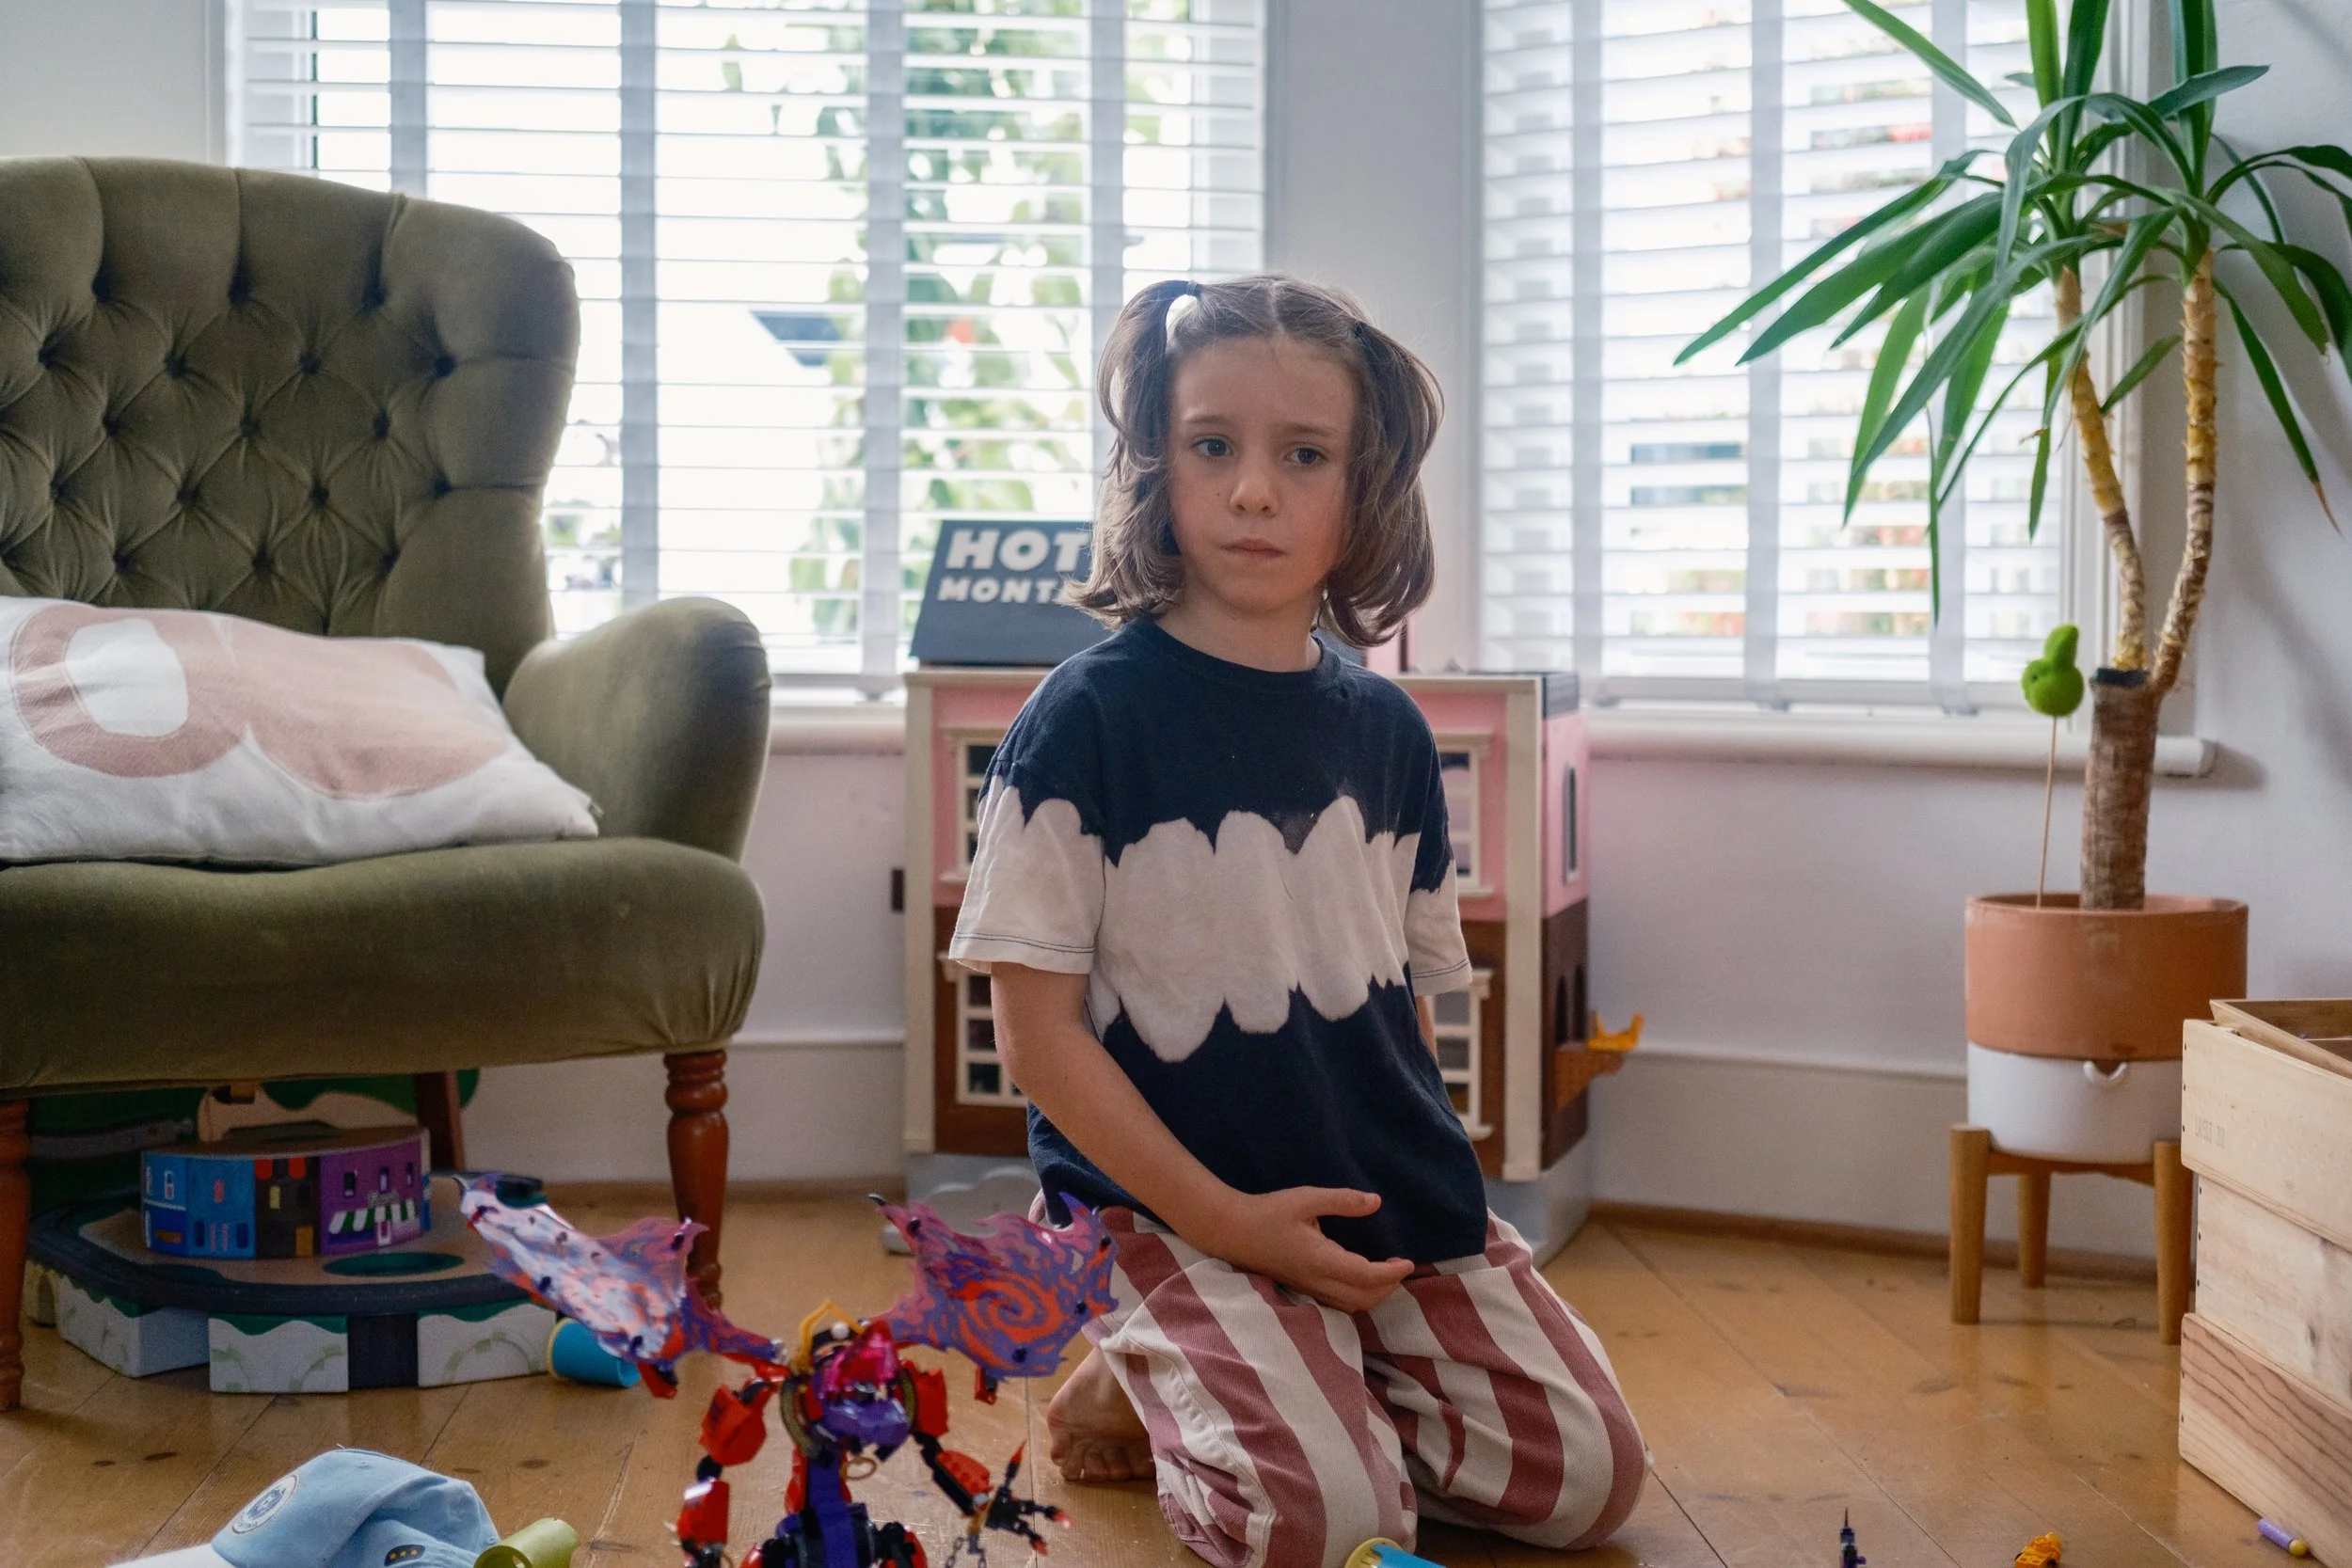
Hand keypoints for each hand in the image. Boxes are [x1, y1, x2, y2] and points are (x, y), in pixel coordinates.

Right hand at [1186, 1187, 1414, 1312]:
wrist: (1232, 1231)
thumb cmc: (1268, 1212)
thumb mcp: (1306, 1199)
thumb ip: (1342, 1201)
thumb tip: (1375, 1202)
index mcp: (1320, 1259)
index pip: (1366, 1277)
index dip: (1392, 1274)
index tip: (1408, 1262)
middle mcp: (1317, 1280)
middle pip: (1364, 1298)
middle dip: (1388, 1287)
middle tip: (1400, 1267)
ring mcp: (1309, 1288)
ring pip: (1351, 1306)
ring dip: (1374, 1295)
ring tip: (1386, 1275)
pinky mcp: (1303, 1289)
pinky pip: (1339, 1304)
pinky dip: (1358, 1297)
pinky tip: (1360, 1281)